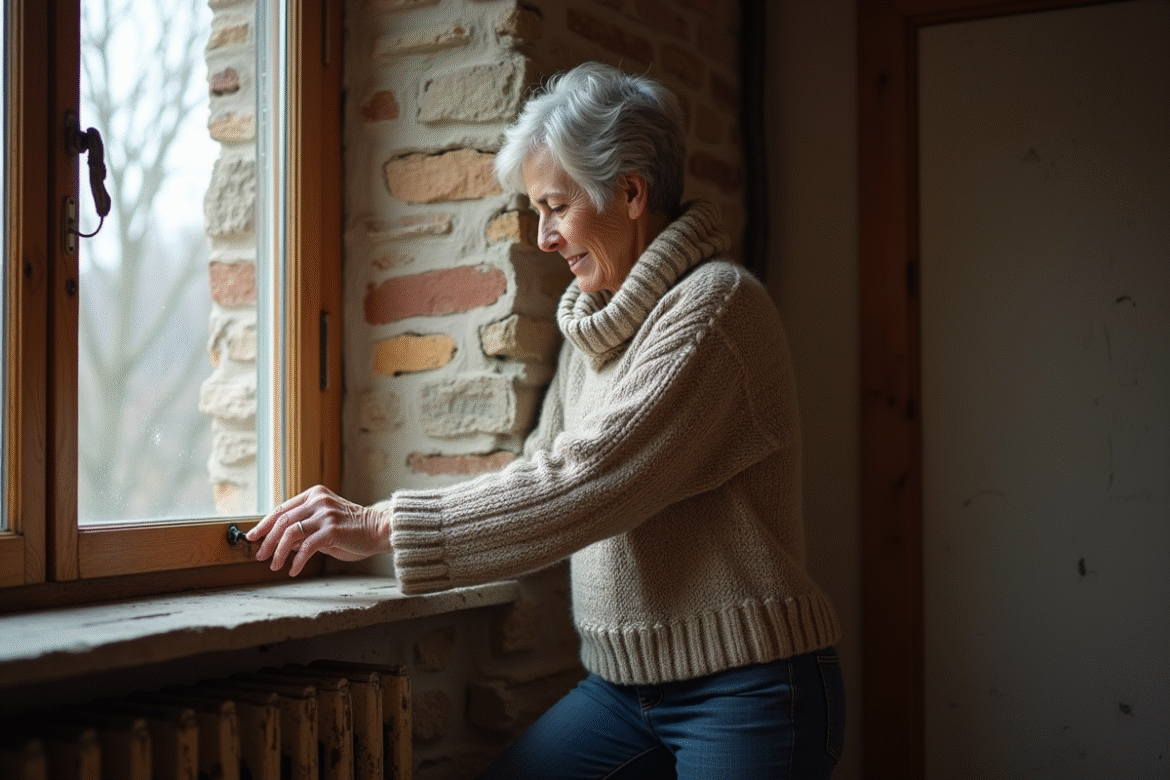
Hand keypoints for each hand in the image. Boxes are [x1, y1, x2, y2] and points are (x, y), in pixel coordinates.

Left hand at [245, 485, 391, 576]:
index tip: (252, 537)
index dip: (264, 524)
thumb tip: (280, 542)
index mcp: (315, 495)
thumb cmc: (353, 529)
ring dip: (278, 552)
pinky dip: (296, 560)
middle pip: (282, 520)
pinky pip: (306, 546)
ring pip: (290, 533)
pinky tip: (294, 570)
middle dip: (267, 540)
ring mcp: (325, 514)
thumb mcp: (325, 523)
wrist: (380, 530)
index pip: (282, 509)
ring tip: (274, 565)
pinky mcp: (332, 530)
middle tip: (259, 555)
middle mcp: (318, 501)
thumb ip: (305, 528)